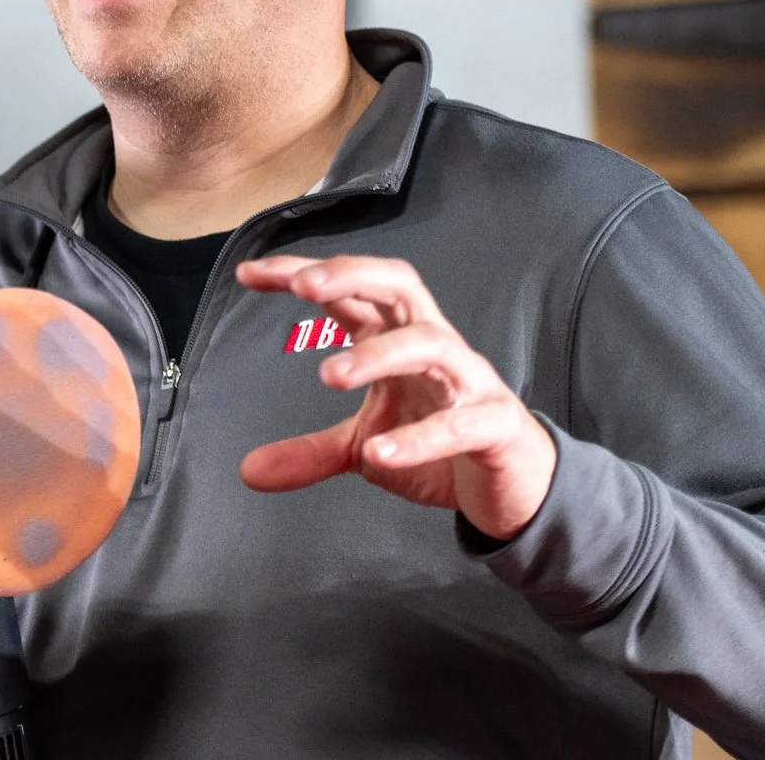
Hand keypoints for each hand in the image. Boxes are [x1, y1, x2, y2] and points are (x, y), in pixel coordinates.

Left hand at [234, 254, 556, 540]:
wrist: (517, 489)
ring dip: (379, 354)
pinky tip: (382, 452)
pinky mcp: (496, 425)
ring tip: (330, 374)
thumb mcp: (365, 447)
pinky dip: (423, 435)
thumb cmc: (441, 447)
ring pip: (431, 343)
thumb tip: (247, 471)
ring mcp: (468, 382)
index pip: (351, 292)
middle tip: (303, 286)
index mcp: (398, 339)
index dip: (302, 274)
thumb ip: (310, 452)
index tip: (248, 274)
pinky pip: (462, 422)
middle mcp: (433, 347)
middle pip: (399, 285)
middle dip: (352, 276)